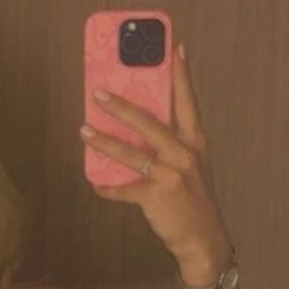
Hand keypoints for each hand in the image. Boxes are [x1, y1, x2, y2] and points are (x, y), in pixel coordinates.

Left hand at [80, 45, 230, 269]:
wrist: (204, 239)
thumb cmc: (195, 201)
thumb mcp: (193, 167)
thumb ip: (173, 146)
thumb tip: (139, 129)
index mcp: (195, 142)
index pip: (187, 101)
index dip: (181, 75)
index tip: (174, 48)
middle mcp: (184, 154)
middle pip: (149, 122)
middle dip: (121, 106)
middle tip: (98, 92)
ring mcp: (170, 175)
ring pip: (130, 153)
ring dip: (104, 142)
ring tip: (84, 130)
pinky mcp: (156, 196)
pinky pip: (124, 189)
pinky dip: (109, 189)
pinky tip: (96, 185)